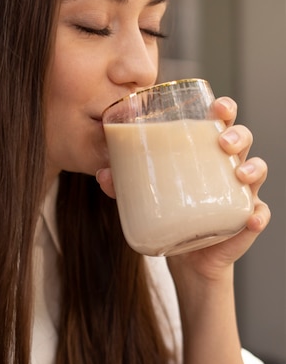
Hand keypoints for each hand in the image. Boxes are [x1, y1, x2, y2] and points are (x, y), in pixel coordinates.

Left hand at [96, 96, 270, 272]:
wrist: (186, 257)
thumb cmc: (171, 213)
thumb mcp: (146, 196)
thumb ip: (125, 185)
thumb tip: (103, 174)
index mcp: (206, 153)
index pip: (220, 123)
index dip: (224, 110)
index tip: (216, 106)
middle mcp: (227, 169)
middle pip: (243, 140)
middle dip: (238, 135)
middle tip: (222, 143)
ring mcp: (239, 195)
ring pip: (257, 171)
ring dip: (253, 169)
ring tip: (239, 175)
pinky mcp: (244, 222)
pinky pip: (260, 215)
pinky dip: (259, 216)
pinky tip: (252, 219)